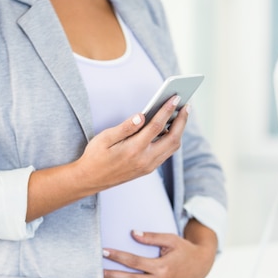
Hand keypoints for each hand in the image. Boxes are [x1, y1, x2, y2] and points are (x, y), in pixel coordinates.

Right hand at [26, 96, 188, 220]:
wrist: (91, 180)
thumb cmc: (95, 156)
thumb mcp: (105, 139)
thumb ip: (125, 127)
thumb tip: (141, 116)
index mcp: (133, 150)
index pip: (156, 126)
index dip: (167, 110)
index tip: (175, 97)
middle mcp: (145, 160)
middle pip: (172, 138)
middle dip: (182, 121)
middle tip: (187, 105)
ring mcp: (149, 166)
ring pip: (172, 147)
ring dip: (179, 131)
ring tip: (181, 115)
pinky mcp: (148, 169)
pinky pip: (166, 153)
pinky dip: (172, 139)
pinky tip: (170, 128)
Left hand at [103, 219, 217, 277]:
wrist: (201, 266)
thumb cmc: (184, 250)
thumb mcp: (171, 239)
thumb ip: (151, 237)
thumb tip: (133, 233)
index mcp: (161, 266)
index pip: (134, 261)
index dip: (118, 256)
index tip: (104, 252)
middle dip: (112, 277)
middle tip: (96, 273)